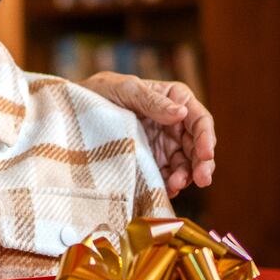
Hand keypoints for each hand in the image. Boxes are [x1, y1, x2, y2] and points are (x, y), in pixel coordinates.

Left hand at [82, 72, 216, 197]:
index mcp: (174, 100)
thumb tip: (180, 113)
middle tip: (202, 179)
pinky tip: (166, 190)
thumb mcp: (124, 89)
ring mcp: (164, 145)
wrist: (72, 113)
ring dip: (186, 176)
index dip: (206, 137)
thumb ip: (151, 100)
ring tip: (176, 184)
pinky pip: (166, 176)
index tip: (206, 153)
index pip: (199, 119)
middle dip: (202, 163)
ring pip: (185, 164)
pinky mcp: (152, 163)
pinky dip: (169, 184)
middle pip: (197, 146)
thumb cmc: (100, 92)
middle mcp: (174, 124)